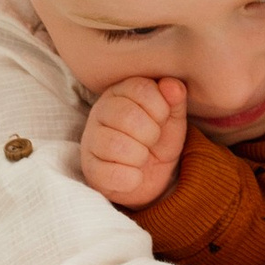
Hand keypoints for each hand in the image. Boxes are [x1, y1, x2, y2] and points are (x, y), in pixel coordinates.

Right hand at [80, 73, 188, 207]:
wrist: (150, 177)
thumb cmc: (158, 140)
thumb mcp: (173, 118)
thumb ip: (175, 99)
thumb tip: (172, 86)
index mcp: (120, 92)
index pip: (142, 89)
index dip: (161, 108)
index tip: (161, 120)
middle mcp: (100, 111)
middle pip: (127, 116)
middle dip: (151, 134)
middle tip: (151, 141)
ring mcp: (90, 140)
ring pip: (116, 145)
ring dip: (140, 156)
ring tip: (141, 157)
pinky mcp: (89, 169)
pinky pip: (111, 173)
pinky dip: (132, 179)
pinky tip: (134, 175)